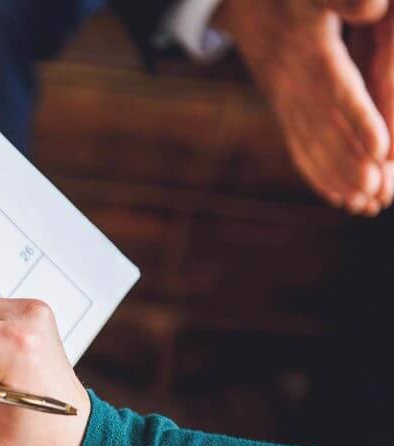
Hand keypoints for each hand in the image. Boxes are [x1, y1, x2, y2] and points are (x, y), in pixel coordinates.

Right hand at [215, 0, 393, 214]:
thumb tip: (375, 5)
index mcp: (306, 48)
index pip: (335, 89)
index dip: (358, 119)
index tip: (381, 148)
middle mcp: (290, 80)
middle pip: (323, 128)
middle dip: (349, 163)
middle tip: (376, 194)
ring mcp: (283, 98)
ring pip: (311, 143)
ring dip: (337, 176)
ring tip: (364, 206)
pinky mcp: (283, 108)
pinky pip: (299, 144)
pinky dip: (318, 172)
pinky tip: (337, 196)